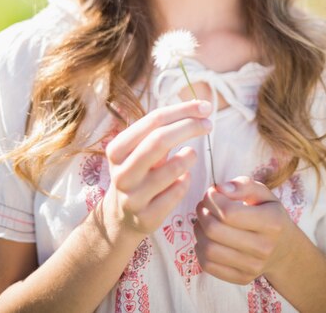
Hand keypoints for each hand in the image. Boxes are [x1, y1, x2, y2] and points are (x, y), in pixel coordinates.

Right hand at [102, 100, 212, 237]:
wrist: (121, 216)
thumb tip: (200, 107)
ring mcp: (133, 198)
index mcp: (117, 149)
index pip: (153, 120)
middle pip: (160, 140)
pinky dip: (186, 181)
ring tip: (191, 154)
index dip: (182, 110)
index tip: (205, 107)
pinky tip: (184, 177)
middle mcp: (121, 173)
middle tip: (208, 124)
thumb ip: (163, 128)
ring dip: (189, 157)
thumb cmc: (139, 171)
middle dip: (189, 127)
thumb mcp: (139, 149)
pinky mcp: (147, 218)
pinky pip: (177, 192)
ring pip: (173, 169)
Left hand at [194, 176, 296, 284]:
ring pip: (209, 249)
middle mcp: (263, 248)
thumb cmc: (269, 214)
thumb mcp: (263, 193)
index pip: (229, 212)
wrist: (284, 249)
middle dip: (202, 213)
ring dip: (199, 230)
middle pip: (215, 231)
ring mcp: (253, 267)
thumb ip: (243, 185)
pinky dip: (200, 249)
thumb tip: (220, 189)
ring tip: (203, 220)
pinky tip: (207, 238)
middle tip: (203, 206)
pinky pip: (208, 265)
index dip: (212, 199)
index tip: (211, 192)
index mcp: (271, 223)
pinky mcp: (242, 278)